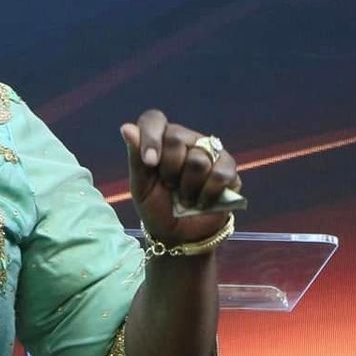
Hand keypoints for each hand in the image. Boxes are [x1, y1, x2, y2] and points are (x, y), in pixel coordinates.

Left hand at [120, 111, 241, 244]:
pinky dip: (207, 194)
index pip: (154, 120)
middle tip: (169, 186)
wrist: (180, 235)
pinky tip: (202, 202)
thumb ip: (136, 157)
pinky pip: (219, 174)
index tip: (150, 162)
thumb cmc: (157, 207)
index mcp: (161, 140)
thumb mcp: (141, 186)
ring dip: (188, 187)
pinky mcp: (229, 169)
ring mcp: (210, 152)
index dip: (151, 138)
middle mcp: (187, 140)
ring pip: (198, 159)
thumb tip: (127, 127)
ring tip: (186, 198)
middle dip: (169, 170)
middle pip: (177, 138)